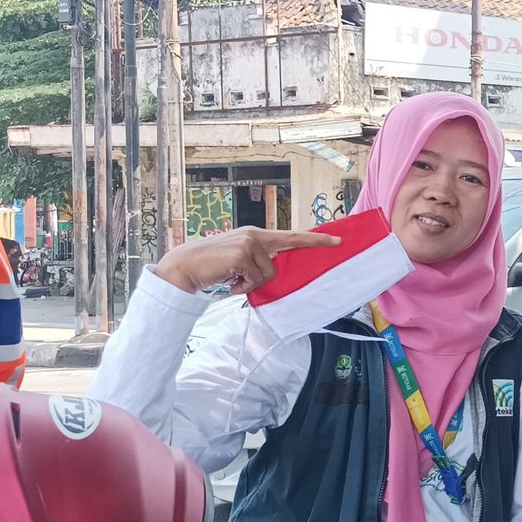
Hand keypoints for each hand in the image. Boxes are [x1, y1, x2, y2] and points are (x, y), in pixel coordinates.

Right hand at [155, 227, 339, 294]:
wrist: (185, 267)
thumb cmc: (214, 267)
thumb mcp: (240, 260)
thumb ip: (260, 261)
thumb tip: (277, 273)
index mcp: (257, 235)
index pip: (291, 237)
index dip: (315, 239)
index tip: (337, 241)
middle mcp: (255, 235)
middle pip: (283, 258)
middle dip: (269, 272)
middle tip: (260, 269)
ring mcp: (249, 244)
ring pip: (268, 274)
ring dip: (250, 282)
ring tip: (232, 278)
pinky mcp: (242, 255)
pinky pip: (255, 280)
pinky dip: (242, 286)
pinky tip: (227, 280)